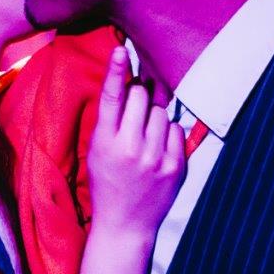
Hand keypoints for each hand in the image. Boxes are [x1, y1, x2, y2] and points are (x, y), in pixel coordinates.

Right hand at [86, 46, 185, 237]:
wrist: (125, 225)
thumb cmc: (107, 183)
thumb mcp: (97, 150)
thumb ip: (111, 121)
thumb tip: (132, 85)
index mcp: (105, 142)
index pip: (112, 97)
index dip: (117, 70)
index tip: (122, 49)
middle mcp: (131, 147)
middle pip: (140, 96)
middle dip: (139, 95)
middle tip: (135, 110)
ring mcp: (155, 157)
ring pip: (161, 111)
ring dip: (154, 116)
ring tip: (144, 139)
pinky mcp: (176, 166)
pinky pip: (176, 129)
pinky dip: (168, 134)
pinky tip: (157, 150)